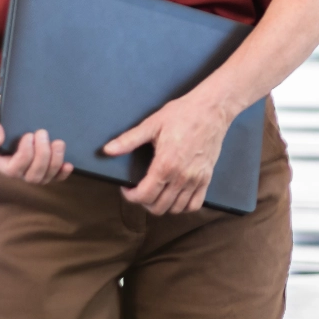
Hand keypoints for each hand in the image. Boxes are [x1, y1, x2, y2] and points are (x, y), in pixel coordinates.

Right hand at [0, 82, 72, 184]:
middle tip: (43, 133)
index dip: (24, 156)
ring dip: (54, 162)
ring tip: (58, 143)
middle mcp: (13, 165)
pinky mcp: (42, 161)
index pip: (11, 169)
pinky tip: (68, 164)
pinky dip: (61, 173)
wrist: (3, 97)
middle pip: (31, 176)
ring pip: (43, 178)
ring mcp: (28, 165)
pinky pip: (53, 176)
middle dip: (42, 157)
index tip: (29, 135)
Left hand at [103, 94, 232, 215]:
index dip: (131, 196)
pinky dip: (183, 206)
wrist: (212, 109)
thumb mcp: (152, 124)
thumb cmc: (182, 114)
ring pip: (176, 209)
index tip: (127, 188)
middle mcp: (181, 176)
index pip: (144, 196)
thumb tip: (107, 150)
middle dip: (144, 202)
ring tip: (156, 193)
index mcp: (165, 164)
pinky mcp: (207, 178)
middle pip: (158, 206)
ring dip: (162, 205)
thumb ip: (129, 140)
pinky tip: (176, 196)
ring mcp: (196, 179)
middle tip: (140, 190)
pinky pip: (195, 204)